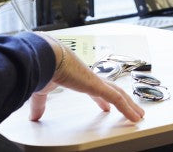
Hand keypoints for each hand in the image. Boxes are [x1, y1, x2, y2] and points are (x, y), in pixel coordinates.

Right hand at [29, 38, 144, 122]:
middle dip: (122, 101)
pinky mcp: (98, 85)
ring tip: (138, 114)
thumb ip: (40, 104)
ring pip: (118, 94)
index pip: (95, 88)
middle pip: (111, 90)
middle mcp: (90, 77)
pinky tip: (134, 116)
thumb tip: (34, 116)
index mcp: (78, 77)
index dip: (101, 98)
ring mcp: (96, 81)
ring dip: (130, 105)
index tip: (106, 105)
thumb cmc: (44, 67)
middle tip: (131, 109)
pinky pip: (117, 98)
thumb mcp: (43, 90)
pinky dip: (127, 108)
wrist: (45, 56)